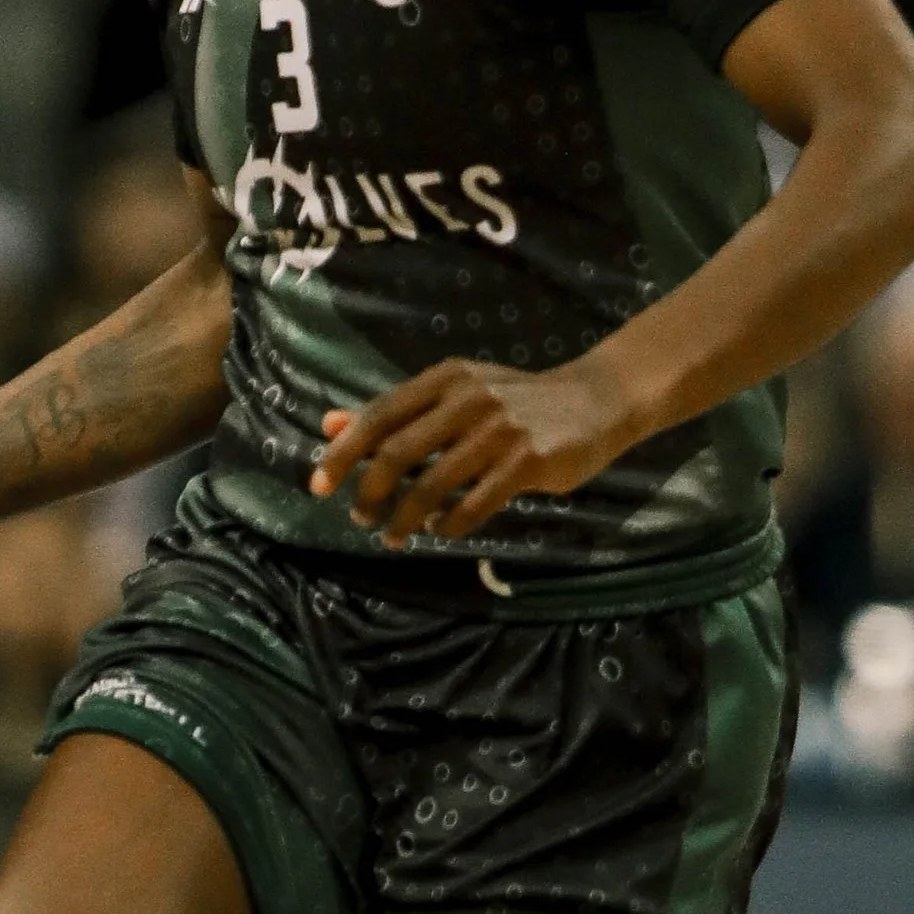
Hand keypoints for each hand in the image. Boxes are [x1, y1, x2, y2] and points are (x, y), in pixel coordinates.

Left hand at [309, 356, 628, 545]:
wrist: (594, 402)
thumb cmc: (515, 401)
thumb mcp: (455, 393)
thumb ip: (396, 411)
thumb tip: (329, 425)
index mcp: (445, 378)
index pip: (379, 416)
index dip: (343, 454)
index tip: (319, 486)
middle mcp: (468, 398)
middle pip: (398, 452)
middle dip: (369, 492)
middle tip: (360, 518)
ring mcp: (500, 429)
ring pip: (432, 484)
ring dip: (406, 518)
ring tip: (395, 535)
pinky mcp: (528, 460)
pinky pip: (474, 503)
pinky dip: (450, 524)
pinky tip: (442, 530)